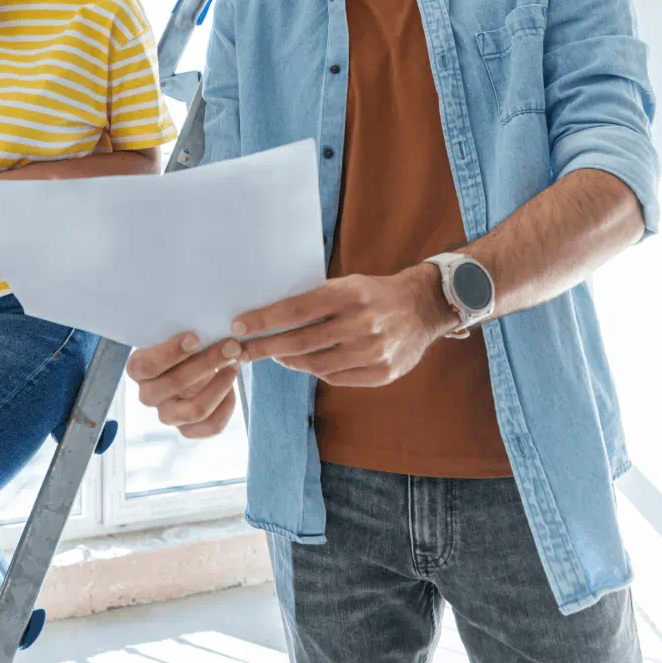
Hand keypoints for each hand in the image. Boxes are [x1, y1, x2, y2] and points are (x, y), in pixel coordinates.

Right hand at [126, 333, 243, 438]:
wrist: (187, 364)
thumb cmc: (182, 343)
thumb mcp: (174, 333)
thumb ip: (181, 329)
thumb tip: (205, 321)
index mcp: (137, 369)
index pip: (148, 366)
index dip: (171, 353)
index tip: (195, 337)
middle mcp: (148, 395)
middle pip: (175, 384)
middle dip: (207, 362)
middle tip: (230, 345)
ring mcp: (167, 415)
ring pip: (195, 410)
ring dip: (220, 385)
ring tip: (235, 362)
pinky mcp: (187, 429)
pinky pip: (211, 426)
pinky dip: (226, 406)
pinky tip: (232, 386)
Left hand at [232, 264, 455, 386]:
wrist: (423, 307)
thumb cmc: (374, 293)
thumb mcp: (347, 284)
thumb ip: (316, 300)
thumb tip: (270, 315)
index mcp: (350, 294)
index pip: (296, 309)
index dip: (264, 320)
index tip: (238, 325)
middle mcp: (362, 323)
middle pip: (301, 341)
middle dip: (265, 347)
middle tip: (241, 350)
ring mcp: (373, 351)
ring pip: (316, 364)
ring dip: (288, 361)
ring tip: (274, 355)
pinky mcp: (382, 373)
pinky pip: (337, 378)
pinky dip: (316, 371)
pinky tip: (304, 363)